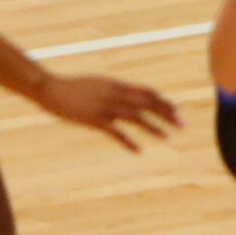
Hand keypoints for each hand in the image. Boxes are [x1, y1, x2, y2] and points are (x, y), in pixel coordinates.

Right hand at [36, 72, 179, 150]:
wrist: (53, 90)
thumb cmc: (76, 87)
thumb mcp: (99, 84)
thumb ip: (115, 90)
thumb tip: (129, 95)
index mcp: (117, 84)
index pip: (147, 91)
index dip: (163, 101)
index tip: (177, 109)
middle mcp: (115, 94)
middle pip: (147, 103)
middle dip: (166, 113)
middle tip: (182, 124)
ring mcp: (106, 107)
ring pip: (136, 117)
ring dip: (154, 127)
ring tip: (168, 136)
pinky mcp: (95, 120)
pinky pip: (116, 132)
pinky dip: (129, 142)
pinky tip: (139, 150)